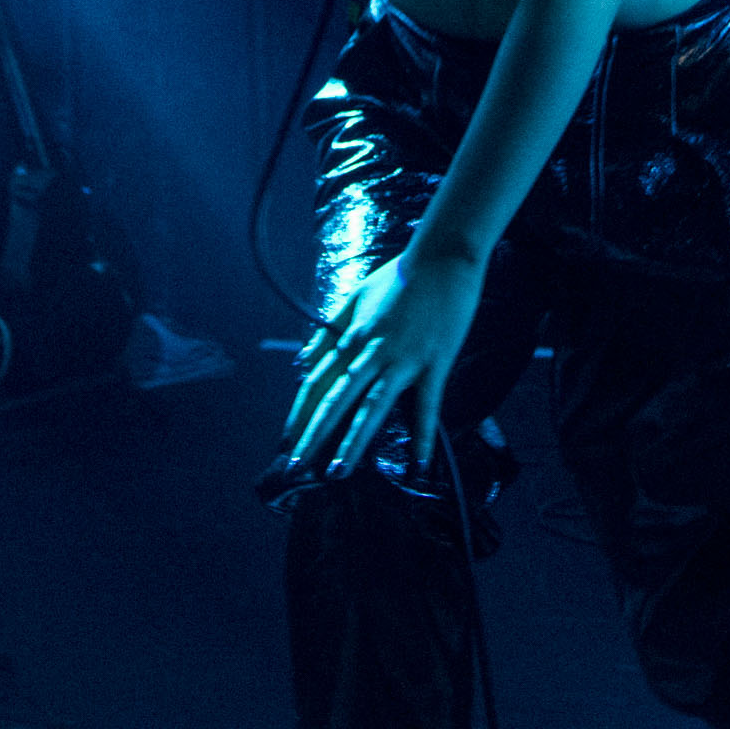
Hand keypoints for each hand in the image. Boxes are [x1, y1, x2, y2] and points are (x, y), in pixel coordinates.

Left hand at [285, 244, 485, 477]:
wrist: (442, 256)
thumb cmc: (399, 276)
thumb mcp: (355, 296)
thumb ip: (328, 329)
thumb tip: (302, 362)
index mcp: (352, 337)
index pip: (318, 382)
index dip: (301, 413)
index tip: (287, 442)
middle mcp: (371, 351)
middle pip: (336, 399)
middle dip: (315, 435)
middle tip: (298, 468)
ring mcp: (403, 359)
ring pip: (372, 406)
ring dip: (354, 441)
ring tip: (339, 472)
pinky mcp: (435, 362)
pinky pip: (427, 404)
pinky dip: (422, 433)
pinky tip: (419, 462)